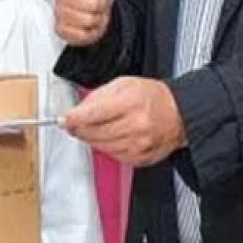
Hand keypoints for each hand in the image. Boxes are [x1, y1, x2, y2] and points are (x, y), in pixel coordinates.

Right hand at [54, 0, 118, 45]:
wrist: (95, 9)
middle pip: (91, 5)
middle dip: (101, 5)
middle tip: (98, 1)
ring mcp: (59, 11)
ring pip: (86, 20)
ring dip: (95, 19)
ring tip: (93, 12)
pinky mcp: (60, 28)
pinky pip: (78, 34)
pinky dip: (87, 33)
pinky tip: (86, 24)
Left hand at [61, 76, 185, 166]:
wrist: (179, 113)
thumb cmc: (151, 97)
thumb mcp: (123, 84)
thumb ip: (96, 96)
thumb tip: (76, 111)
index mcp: (131, 103)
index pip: (92, 114)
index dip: (72, 118)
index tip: (64, 119)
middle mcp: (136, 126)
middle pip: (93, 132)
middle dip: (79, 128)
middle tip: (74, 123)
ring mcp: (139, 144)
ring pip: (100, 146)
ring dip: (91, 138)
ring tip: (95, 127)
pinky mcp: (140, 158)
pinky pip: (112, 155)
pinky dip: (105, 147)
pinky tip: (111, 136)